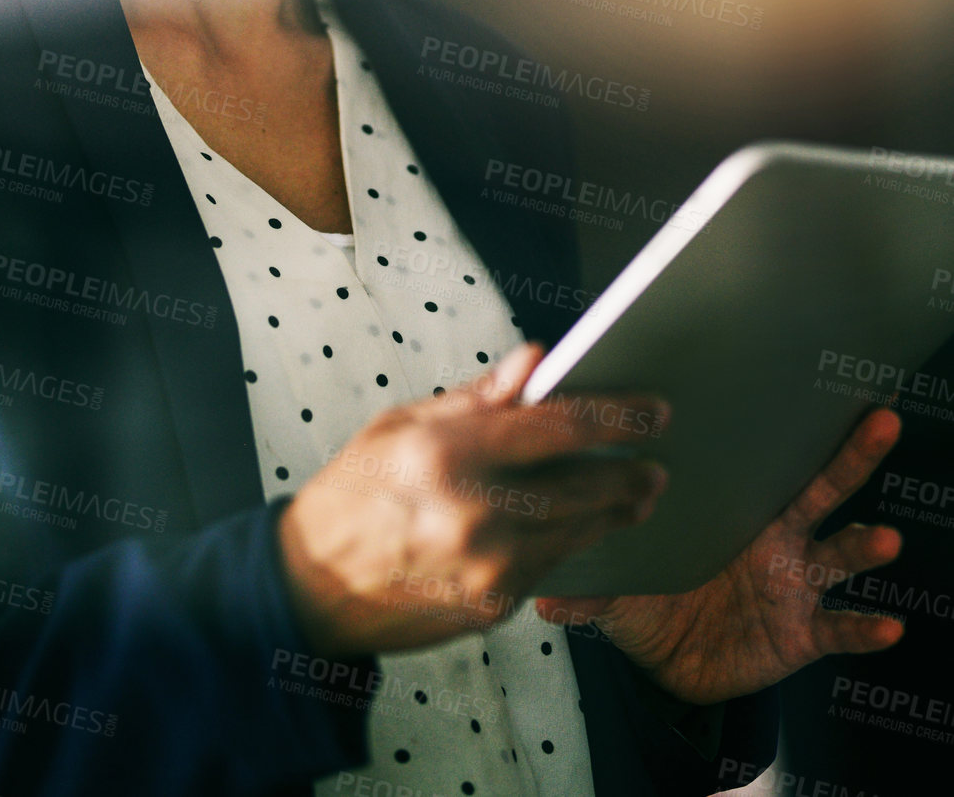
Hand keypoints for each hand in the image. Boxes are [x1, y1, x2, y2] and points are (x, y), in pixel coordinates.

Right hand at [277, 341, 669, 655]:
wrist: (312, 585)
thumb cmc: (353, 492)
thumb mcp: (402, 423)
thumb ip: (477, 397)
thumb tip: (534, 363)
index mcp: (451, 453)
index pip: (559, 425)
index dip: (616, 415)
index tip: (652, 408)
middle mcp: (477, 512)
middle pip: (585, 485)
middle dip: (631, 470)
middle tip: (658, 459)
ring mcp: (489, 567)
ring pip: (577, 530)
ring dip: (614, 510)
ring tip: (637, 494)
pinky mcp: (493, 606)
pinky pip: (550, 566)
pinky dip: (571, 542)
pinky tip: (583, 527)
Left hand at [537, 405, 904, 704]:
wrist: (668, 662)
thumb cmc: (648, 597)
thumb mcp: (614, 579)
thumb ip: (585, 581)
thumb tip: (541, 592)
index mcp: (732, 506)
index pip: (763, 454)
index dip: (785, 420)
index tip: (805, 381)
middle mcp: (772, 535)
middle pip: (820, 485)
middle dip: (852, 453)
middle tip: (878, 419)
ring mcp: (791, 580)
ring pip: (839, 551)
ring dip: (865, 544)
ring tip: (885, 538)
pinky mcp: (802, 631)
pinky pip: (840, 628)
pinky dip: (864, 628)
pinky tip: (887, 625)